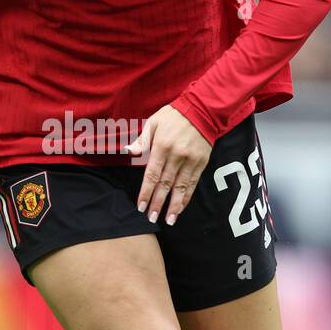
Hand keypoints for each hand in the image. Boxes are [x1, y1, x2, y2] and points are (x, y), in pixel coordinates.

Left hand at [124, 105, 211, 224]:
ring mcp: (190, 160)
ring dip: (173, 205)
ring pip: (180, 187)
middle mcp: (176, 155)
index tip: (141, 206)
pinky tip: (181, 208)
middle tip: (152, 218)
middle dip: (158, 203)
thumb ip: (141, 140)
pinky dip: (187, 197)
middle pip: (165, 184)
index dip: (146, 192)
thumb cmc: (173, 116)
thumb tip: (128, 151)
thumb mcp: (153, 123)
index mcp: (161, 146)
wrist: (202, 109)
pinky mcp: (201, 163)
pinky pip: (193, 184)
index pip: (152, 174)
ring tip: (168, 220)